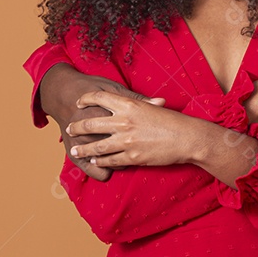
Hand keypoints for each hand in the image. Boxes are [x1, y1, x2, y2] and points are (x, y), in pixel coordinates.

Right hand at [39, 64, 164, 180]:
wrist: (64, 93)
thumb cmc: (93, 88)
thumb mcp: (115, 88)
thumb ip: (136, 98)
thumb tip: (161, 102)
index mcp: (104, 112)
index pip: (129, 132)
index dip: (144, 139)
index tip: (152, 139)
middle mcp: (91, 128)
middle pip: (116, 149)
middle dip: (132, 152)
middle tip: (141, 150)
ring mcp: (80, 141)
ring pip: (105, 161)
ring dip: (119, 162)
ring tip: (126, 157)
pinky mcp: (72, 151)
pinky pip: (90, 170)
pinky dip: (101, 171)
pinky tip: (108, 167)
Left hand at [67, 91, 198, 167]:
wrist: (186, 138)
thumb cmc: (172, 121)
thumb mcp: (153, 107)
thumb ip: (139, 104)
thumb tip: (129, 101)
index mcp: (129, 105)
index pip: (100, 98)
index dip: (87, 99)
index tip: (79, 103)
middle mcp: (124, 122)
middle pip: (91, 124)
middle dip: (77, 127)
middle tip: (70, 129)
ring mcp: (126, 141)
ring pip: (96, 146)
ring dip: (84, 148)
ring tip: (76, 149)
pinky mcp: (131, 157)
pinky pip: (110, 160)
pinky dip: (100, 160)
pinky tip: (95, 160)